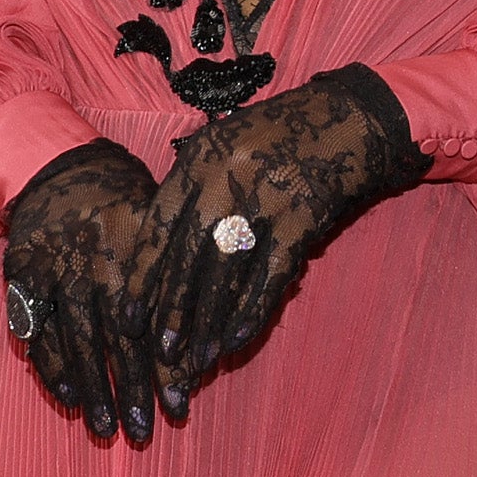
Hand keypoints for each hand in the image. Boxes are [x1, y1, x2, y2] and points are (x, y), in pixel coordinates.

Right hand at [2, 138, 160, 443]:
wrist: (59, 164)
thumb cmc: (125, 197)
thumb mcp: (160, 219)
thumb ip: (177, 272)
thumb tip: (212, 329)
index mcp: (130, 253)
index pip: (150, 324)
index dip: (163, 368)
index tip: (178, 406)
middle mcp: (91, 266)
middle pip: (112, 342)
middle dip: (128, 391)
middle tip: (141, 432)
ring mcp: (53, 273)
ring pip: (73, 343)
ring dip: (90, 390)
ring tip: (105, 427)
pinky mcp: (22, 278)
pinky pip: (34, 331)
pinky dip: (50, 367)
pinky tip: (68, 398)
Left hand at [137, 65, 430, 413]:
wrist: (349, 117)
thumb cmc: (278, 135)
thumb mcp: (224, 146)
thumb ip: (191, 189)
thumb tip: (154, 255)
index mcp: (200, 159)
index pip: (159, 227)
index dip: (142, 276)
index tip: (126, 318)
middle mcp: (228, 178)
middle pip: (190, 257)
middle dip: (173, 311)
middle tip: (161, 354)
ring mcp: (267, 197)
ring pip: (228, 271)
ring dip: (210, 322)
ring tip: (197, 360)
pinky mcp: (304, 217)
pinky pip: (273, 274)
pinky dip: (254, 310)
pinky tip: (238, 340)